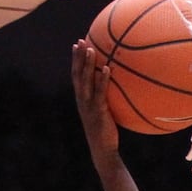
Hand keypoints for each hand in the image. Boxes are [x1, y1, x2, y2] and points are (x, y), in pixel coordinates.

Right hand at [72, 39, 118, 157]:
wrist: (102, 149)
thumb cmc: (105, 133)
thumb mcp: (102, 115)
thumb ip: (105, 102)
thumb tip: (117, 91)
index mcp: (81, 99)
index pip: (76, 76)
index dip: (75, 60)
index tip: (76, 45)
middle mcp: (82, 100)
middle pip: (77, 74)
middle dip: (78, 57)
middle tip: (80, 41)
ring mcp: (88, 105)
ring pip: (85, 80)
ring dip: (87, 64)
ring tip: (90, 49)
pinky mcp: (98, 110)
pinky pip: (100, 92)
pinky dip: (102, 79)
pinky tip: (107, 69)